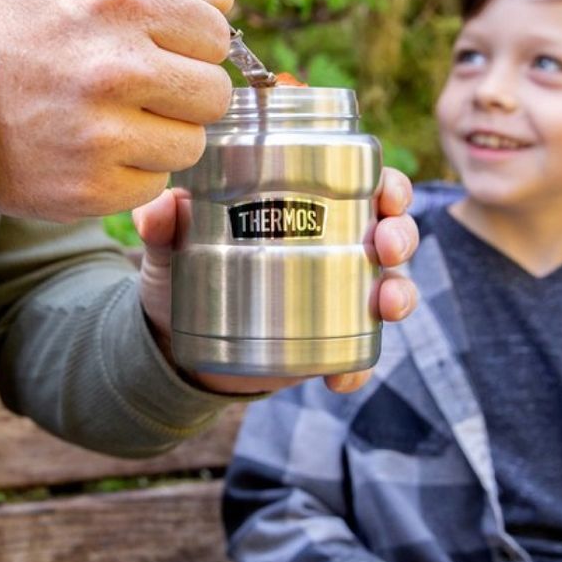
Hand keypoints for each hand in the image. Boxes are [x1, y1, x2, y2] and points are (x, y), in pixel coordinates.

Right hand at [0, 0, 233, 220]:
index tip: (165, 50)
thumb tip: (227, 4)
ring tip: (113, 120)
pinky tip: (93, 150)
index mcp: (120, 2)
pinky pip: (154, 184)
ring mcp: (102, 133)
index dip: (194, 44)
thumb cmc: (12, 27)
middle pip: (214, 95)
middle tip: (143, 90)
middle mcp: (116, 67)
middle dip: (186, 93)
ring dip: (162, 136)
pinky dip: (132, 172)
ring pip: (191, 145)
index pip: (217, 34)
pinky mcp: (89, 187)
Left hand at [132, 166, 418, 394]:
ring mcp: (336, 294)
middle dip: (401, 234)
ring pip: (389, 286)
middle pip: (389, 230)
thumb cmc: (183, 270)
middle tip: (386, 245)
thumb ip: (162, 224)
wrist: (174, 340)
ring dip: (399, 293)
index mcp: (306, 205)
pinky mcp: (327, 341)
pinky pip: (357, 354)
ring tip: (385, 305)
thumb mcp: (170, 245)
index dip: (388, 183)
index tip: (387, 192)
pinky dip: (357, 367)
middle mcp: (333, 245)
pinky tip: (342, 378)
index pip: (362, 183)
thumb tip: (159, 209)